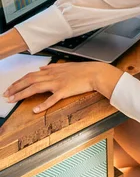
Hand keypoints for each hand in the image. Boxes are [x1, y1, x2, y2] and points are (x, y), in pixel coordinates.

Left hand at [3, 61, 122, 112]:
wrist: (95, 73)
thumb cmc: (83, 70)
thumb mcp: (66, 65)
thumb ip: (52, 67)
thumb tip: (42, 68)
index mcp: (52, 71)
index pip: (31, 75)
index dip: (19, 81)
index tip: (10, 87)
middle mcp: (52, 76)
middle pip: (29, 80)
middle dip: (16, 87)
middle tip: (6, 94)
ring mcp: (58, 83)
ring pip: (36, 87)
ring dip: (22, 94)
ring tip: (13, 100)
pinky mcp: (64, 91)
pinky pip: (52, 99)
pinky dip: (43, 105)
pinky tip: (35, 110)